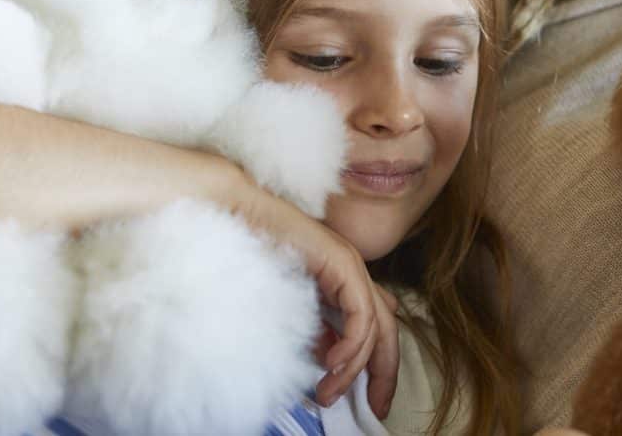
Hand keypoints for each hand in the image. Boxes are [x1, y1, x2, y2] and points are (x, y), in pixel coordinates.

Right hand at [235, 182, 399, 418]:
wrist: (235, 215)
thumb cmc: (252, 253)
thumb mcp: (289, 304)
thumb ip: (314, 326)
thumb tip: (328, 358)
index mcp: (342, 281)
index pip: (375, 326)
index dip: (379, 364)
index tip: (370, 399)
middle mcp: (353, 273)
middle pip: (386, 330)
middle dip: (384, 373)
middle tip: (376, 407)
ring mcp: (351, 266)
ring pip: (375, 327)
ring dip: (355, 367)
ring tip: (330, 391)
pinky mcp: (343, 264)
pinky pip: (361, 314)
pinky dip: (352, 344)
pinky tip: (333, 362)